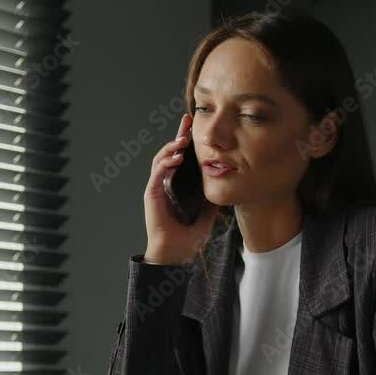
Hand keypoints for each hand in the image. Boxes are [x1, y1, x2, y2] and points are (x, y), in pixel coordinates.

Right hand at [143, 113, 219, 264]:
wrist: (175, 254)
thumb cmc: (187, 238)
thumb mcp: (207, 215)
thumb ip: (212, 201)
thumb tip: (224, 185)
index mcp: (176, 186)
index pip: (180, 158)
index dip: (185, 141)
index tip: (193, 125)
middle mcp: (164, 184)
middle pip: (170, 153)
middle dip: (178, 135)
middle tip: (187, 120)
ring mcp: (156, 188)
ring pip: (160, 159)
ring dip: (171, 147)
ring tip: (183, 139)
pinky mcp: (151, 195)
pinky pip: (157, 173)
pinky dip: (166, 163)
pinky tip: (177, 158)